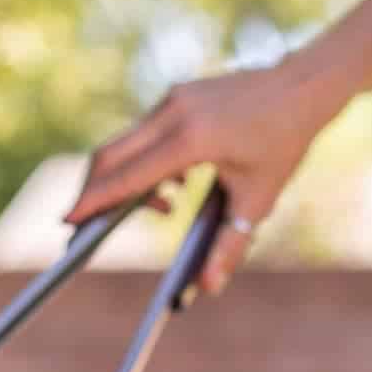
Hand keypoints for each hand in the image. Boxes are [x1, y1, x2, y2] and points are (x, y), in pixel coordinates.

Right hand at [64, 59, 343, 294]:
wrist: (303, 85)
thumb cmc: (285, 141)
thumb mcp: (258, 199)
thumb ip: (229, 244)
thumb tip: (209, 286)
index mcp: (191, 139)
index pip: (128, 176)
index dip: (95, 201)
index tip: (69, 221)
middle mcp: (173, 112)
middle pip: (110, 155)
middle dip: (94, 191)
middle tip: (86, 224)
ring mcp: (173, 99)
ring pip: (126, 142)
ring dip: (127, 178)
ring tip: (166, 206)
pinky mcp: (177, 94)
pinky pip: (145, 131)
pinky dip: (145, 160)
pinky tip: (178, 182)